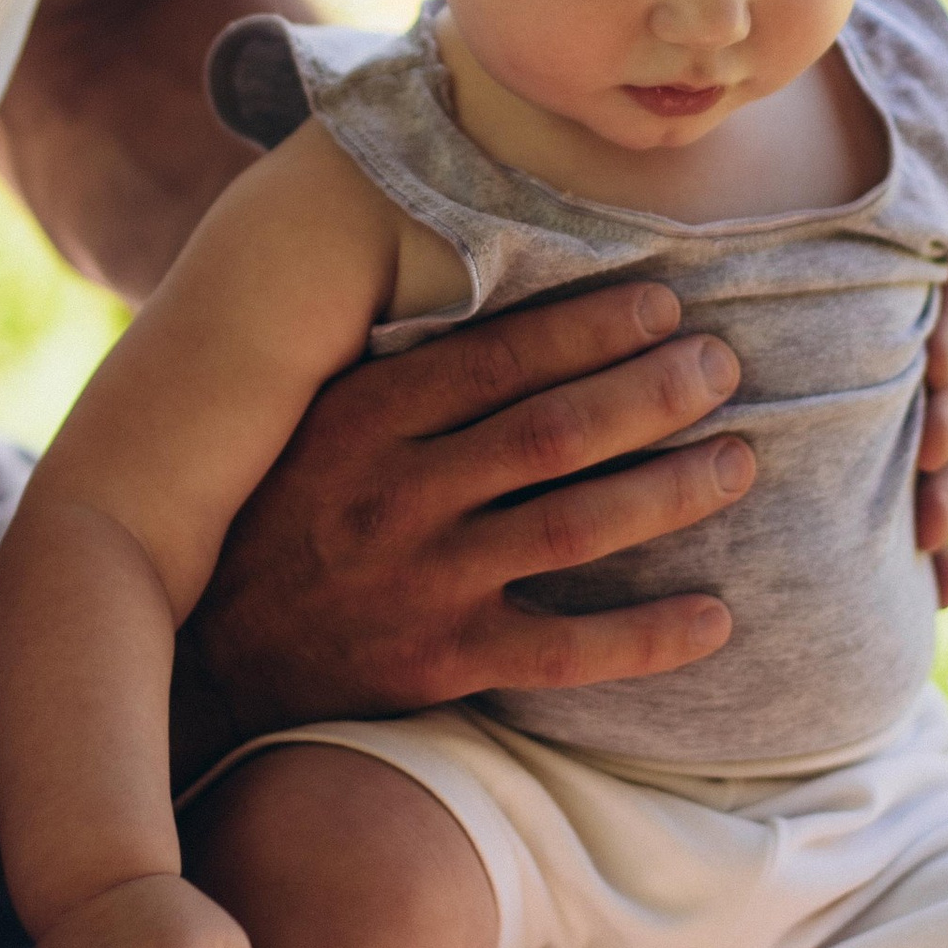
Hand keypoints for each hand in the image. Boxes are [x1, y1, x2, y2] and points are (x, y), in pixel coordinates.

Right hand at [180, 279, 752, 755]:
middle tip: (721, 366)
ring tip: (739, 461)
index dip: (591, 326)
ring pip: (573, 527)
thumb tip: (504, 284)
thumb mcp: (318, 423)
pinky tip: (716, 618)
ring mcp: (421, 582)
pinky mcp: (439, 664)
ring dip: (669, 491)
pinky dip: (646, 637)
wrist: (208, 660)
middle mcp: (395, 494)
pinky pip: (564, 651)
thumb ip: (404, 371)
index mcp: (365, 419)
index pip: (500, 358)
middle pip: (553, 432)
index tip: (663, 303)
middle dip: (651, 393)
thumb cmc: (286, 517)